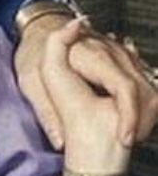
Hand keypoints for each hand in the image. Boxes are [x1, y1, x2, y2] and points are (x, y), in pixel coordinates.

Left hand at [15, 13, 157, 149]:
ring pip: (146, 84)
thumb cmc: (32, 57)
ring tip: (131, 137)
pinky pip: (142, 80)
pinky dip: (141, 102)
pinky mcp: (122, 56)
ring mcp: (117, 50)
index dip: (129, 115)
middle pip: (140, 87)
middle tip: (128, 144)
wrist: (38, 32)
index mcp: (88, 54)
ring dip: (144, 112)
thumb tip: (60, 142)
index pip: (123, 86)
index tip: (125, 140)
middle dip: (140, 118)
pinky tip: (132, 121)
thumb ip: (46, 110)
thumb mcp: (30, 82)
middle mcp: (108, 48)